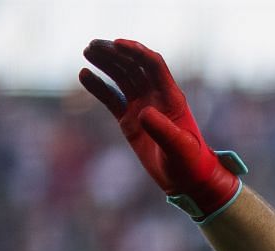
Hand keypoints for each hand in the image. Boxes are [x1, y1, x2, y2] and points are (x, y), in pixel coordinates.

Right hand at [79, 39, 240, 217]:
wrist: (187, 182)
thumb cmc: (190, 164)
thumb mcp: (180, 148)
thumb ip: (164, 130)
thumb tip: (143, 112)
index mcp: (171, 98)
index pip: (153, 65)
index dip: (136, 51)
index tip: (116, 43)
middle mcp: (156, 98)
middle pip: (134, 66)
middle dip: (115, 53)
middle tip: (93, 46)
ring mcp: (142, 107)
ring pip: (122, 78)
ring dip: (105, 63)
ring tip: (87, 51)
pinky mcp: (130, 121)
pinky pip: (112, 98)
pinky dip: (98, 86)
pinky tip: (84, 74)